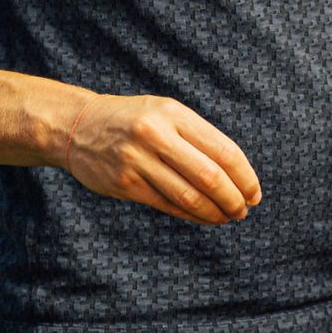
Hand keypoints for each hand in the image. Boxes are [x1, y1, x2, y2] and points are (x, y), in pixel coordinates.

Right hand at [65, 94, 261, 224]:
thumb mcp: (166, 113)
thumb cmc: (134, 121)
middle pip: (210, 176)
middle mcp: (156, 134)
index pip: (224, 151)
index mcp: (173, 114)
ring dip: (215, 212)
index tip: (254, 193)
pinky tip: (205, 218)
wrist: (76, 126)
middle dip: (233, 199)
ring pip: (189, 196)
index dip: (245, 177)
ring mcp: (138, 160)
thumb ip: (198, 138)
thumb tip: (238, 177)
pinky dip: (192, 216)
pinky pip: (168, 205)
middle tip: (243, 210)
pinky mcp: (125, 183)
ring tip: (228, 217)